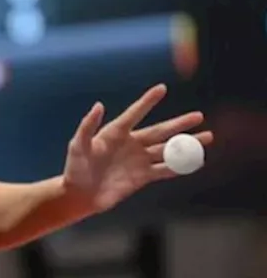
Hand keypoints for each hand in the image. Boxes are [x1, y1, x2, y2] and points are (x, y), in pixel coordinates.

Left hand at [63, 84, 213, 211]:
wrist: (79, 195)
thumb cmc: (75, 168)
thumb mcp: (78, 145)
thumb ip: (88, 126)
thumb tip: (99, 105)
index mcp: (115, 132)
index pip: (136, 113)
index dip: (148, 101)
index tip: (162, 88)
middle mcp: (130, 144)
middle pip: (160, 131)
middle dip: (180, 124)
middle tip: (199, 116)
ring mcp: (138, 160)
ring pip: (167, 150)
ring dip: (187, 144)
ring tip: (207, 136)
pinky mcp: (142, 177)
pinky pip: (165, 170)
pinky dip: (180, 166)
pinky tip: (195, 161)